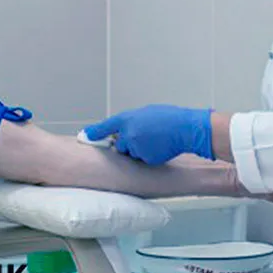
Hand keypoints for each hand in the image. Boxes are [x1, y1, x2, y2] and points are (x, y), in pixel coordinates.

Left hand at [83, 104, 213, 164]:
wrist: (186, 129)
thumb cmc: (169, 118)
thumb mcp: (146, 113)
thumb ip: (132, 121)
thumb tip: (125, 129)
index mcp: (127, 118)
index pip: (105, 126)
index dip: (94, 132)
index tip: (85, 136)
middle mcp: (128, 133)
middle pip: (119, 144)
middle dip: (128, 144)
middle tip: (145, 136)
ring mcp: (136, 147)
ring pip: (132, 153)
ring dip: (139, 150)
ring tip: (155, 140)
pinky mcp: (145, 158)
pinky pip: (143, 160)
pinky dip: (149, 156)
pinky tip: (160, 147)